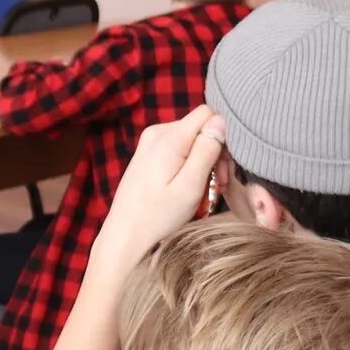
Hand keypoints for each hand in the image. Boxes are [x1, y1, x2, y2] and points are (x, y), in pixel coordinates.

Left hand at [91, 105, 226, 272]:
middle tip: (219, 185)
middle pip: (201, 128)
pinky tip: (191, 188)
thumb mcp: (190, 186)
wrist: (125, 237)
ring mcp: (150, 144)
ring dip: (205, 163)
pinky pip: (179, 150)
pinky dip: (190, 167)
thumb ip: (206, 150)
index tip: (224, 167)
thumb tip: (221, 120)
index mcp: (167, 137)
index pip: (208, 113)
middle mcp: (156, 133)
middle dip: (216, 154)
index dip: (224, 136)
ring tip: (205, 191)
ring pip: (192, 140)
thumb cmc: (157, 217)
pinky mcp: (148, 156)